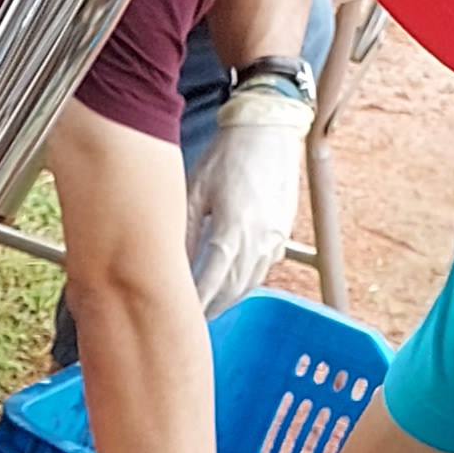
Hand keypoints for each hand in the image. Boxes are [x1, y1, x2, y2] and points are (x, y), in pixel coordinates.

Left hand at [185, 81, 310, 316]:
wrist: (268, 131)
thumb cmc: (226, 157)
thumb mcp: (195, 192)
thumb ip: (185, 232)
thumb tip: (170, 265)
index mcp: (233, 229)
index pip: (210, 281)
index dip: (195, 304)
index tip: (179, 318)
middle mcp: (258, 239)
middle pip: (232, 288)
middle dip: (211, 307)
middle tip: (188, 321)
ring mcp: (275, 237)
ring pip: (250, 281)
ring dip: (229, 297)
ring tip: (207, 308)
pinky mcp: (283, 232)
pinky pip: (263, 268)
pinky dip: (245, 281)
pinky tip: (230, 283)